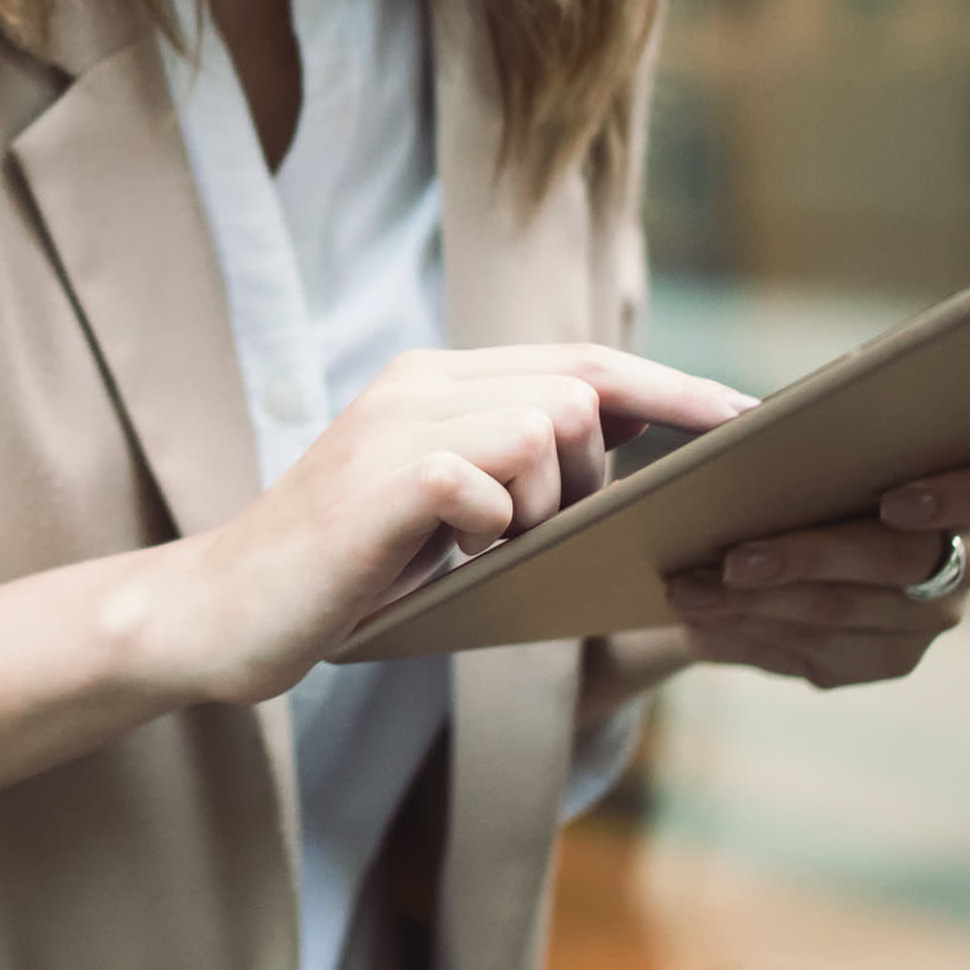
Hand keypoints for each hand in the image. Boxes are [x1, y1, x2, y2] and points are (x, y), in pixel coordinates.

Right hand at [122, 344, 753, 707]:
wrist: (219, 611)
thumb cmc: (339, 575)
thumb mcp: (437, 508)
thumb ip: (507, 470)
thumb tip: (614, 474)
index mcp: (434, 378)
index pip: (583, 358)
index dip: (672, 386)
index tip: (749, 418)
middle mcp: (418, 381)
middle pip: (580, 387)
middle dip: (595, 471)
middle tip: (533, 534)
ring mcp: (398, 423)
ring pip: (549, 426)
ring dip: (543, 505)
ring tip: (481, 548)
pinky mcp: (384, 478)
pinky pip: (494, 482)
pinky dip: (492, 530)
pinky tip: (447, 556)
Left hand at [656, 449, 969, 689]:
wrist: (785, 520)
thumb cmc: (819, 451)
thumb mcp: (826, 425)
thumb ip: (823, 421)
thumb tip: (756, 426)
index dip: (967, 494)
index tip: (893, 500)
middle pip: (902, 562)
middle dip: (808, 558)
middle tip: (732, 558)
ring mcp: (933, 616)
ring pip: (845, 614)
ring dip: (757, 603)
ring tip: (687, 589)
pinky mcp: (887, 659)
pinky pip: (819, 654)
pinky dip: (752, 635)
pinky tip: (703, 623)